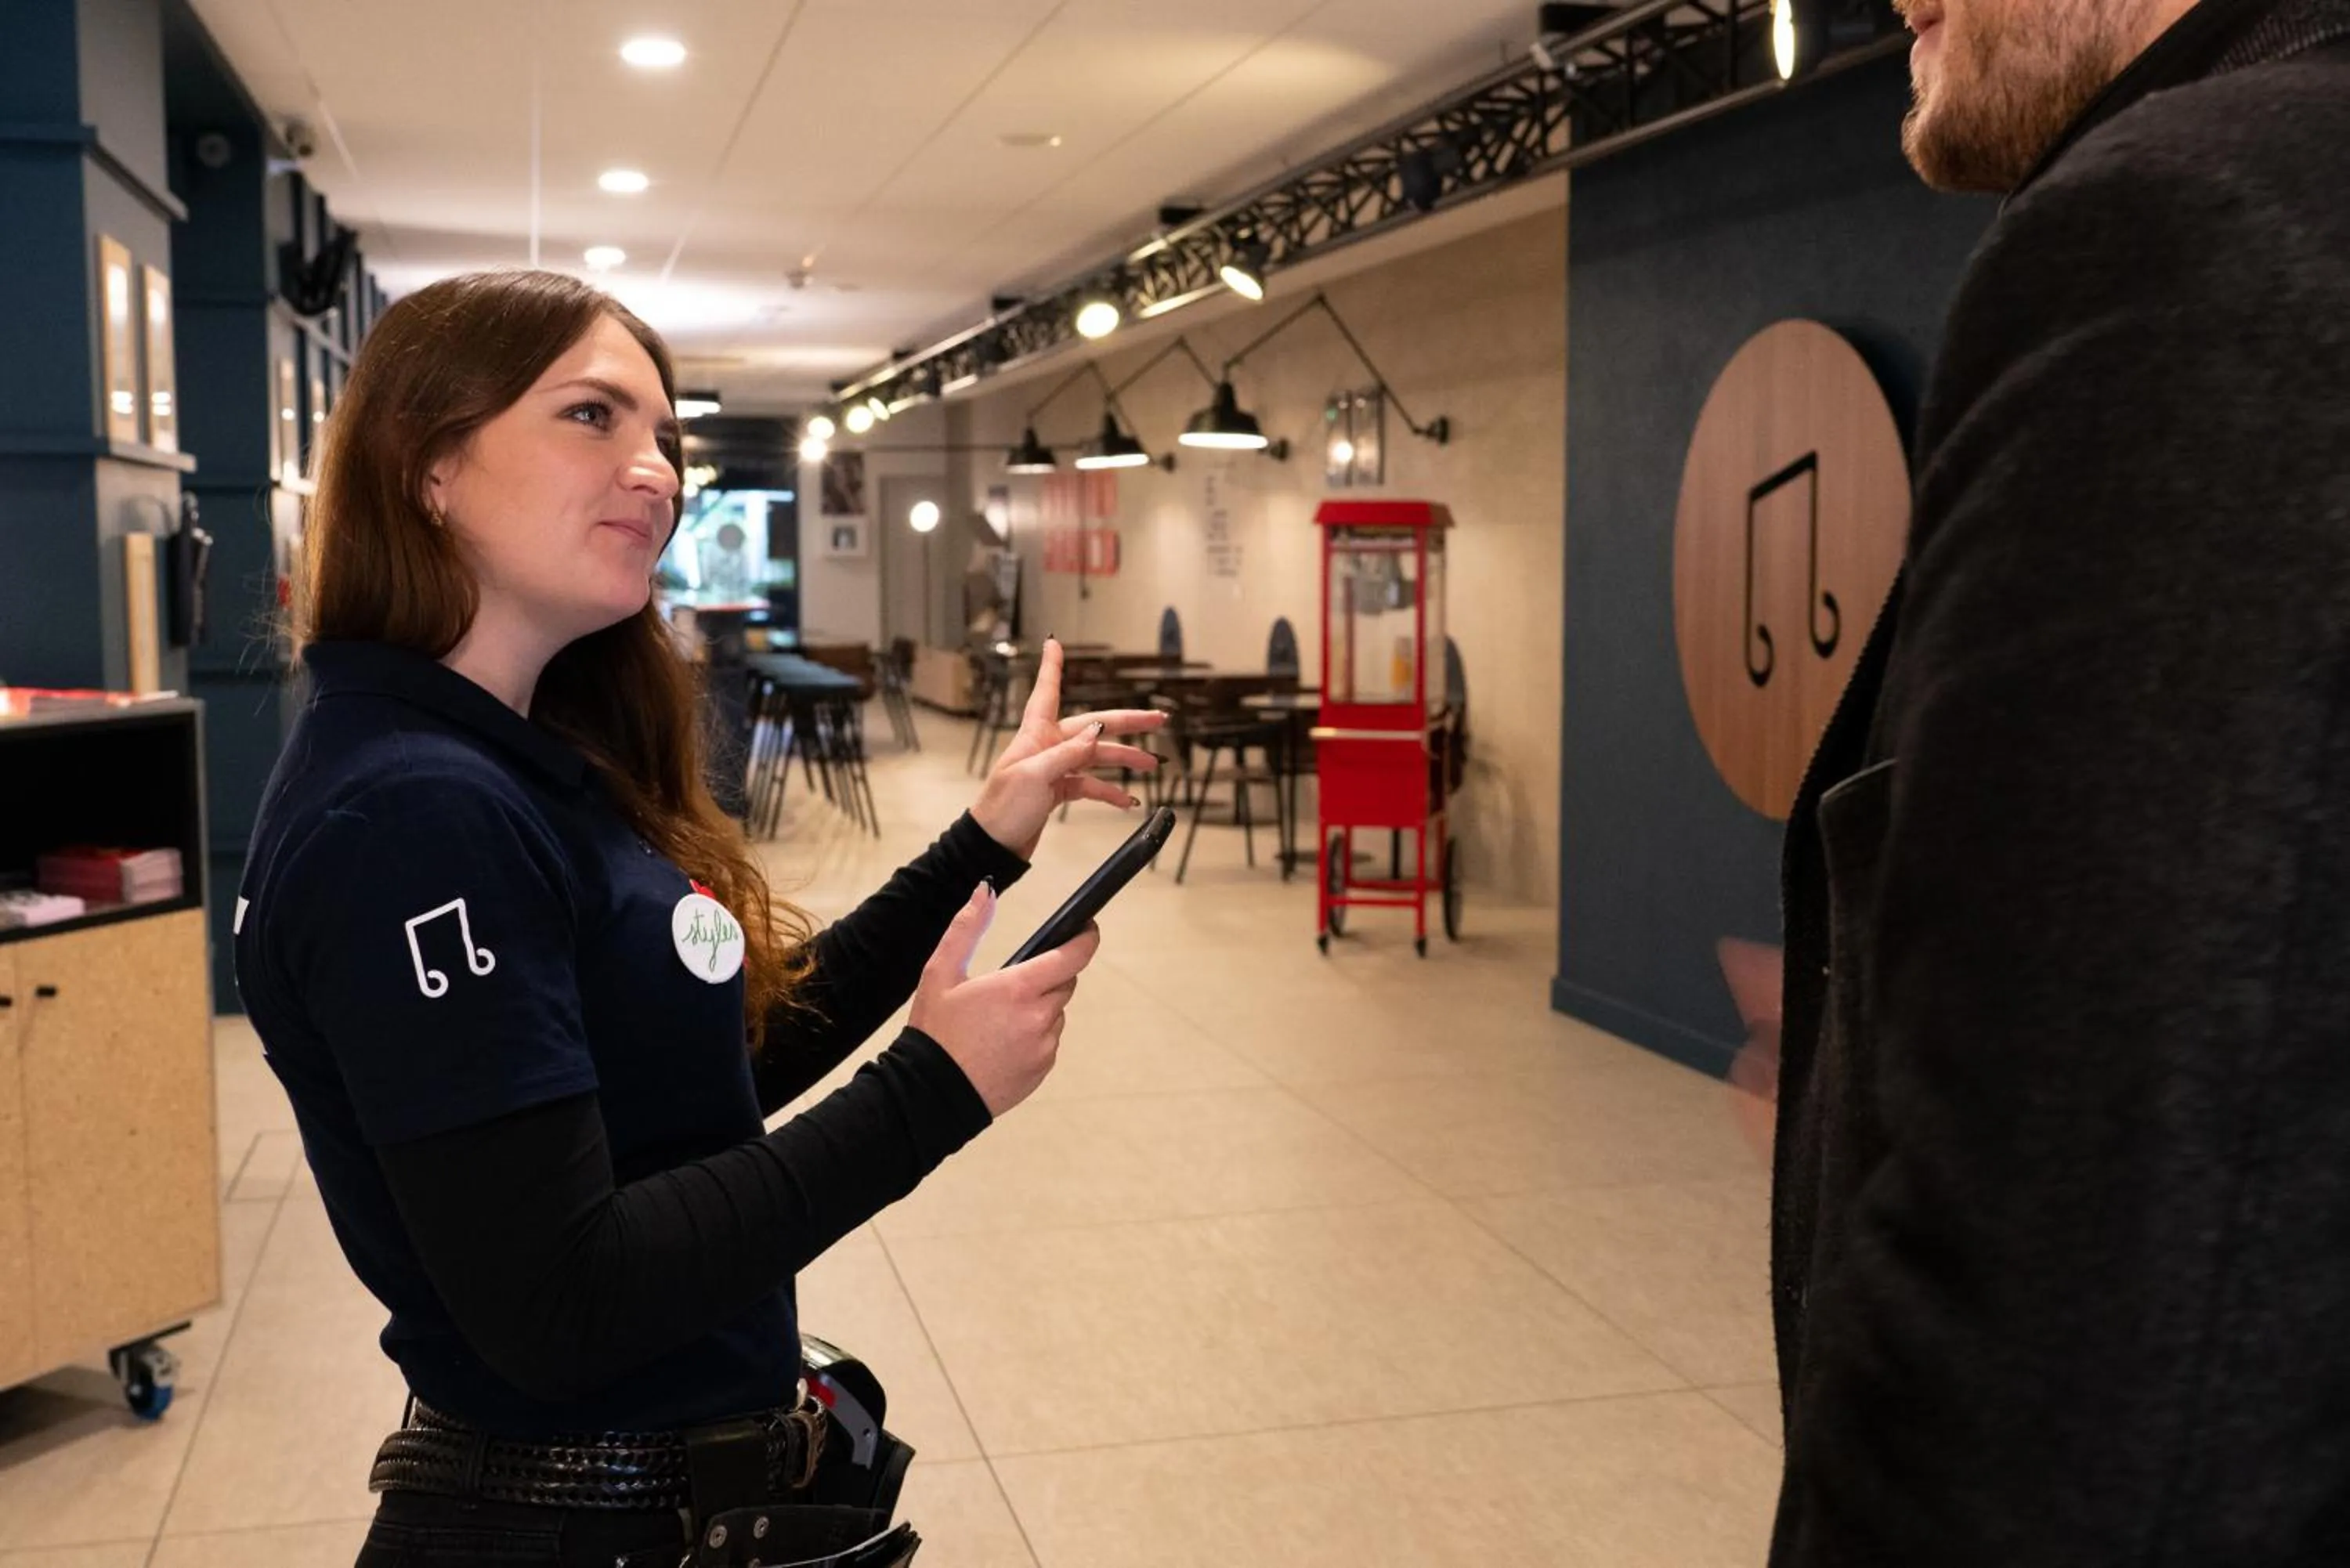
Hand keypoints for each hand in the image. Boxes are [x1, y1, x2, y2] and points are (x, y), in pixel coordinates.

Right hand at [910, 883, 1099, 1117]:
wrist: (930, 1094)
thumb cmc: (934, 1032)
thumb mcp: (940, 973)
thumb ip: (967, 928)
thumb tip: (985, 890)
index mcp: (1017, 988)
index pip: (1073, 956)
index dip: (1085, 939)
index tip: (1087, 929)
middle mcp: (1038, 1017)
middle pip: (1064, 983)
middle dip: (1047, 977)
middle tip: (1012, 985)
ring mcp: (1043, 1047)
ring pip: (1056, 1014)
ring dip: (1039, 1009)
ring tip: (999, 1020)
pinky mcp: (1042, 1070)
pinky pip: (1048, 1042)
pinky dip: (1034, 1037)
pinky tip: (1002, 1043)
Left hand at [972, 638, 1166, 859]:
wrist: (992, 845)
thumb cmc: (1002, 808)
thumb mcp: (1034, 776)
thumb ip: (1067, 753)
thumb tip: (1096, 732)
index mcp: (1036, 735)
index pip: (1047, 691)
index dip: (1052, 666)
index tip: (1054, 643)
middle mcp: (1046, 746)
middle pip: (1093, 727)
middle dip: (1126, 722)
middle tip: (1157, 719)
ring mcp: (1054, 768)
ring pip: (1097, 757)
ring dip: (1124, 760)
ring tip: (1151, 765)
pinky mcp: (1057, 791)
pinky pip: (1090, 785)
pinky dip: (1109, 791)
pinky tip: (1126, 800)